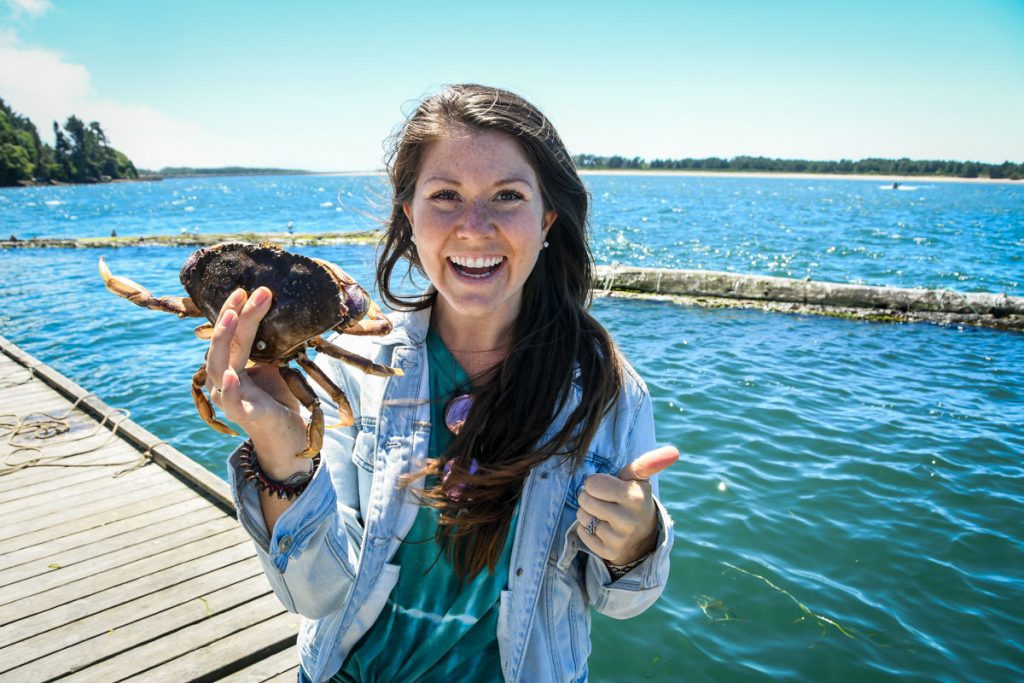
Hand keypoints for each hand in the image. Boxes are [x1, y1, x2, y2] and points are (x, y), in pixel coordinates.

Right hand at [205, 287, 307, 475]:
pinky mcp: (242, 414)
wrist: (288, 437)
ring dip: (225, 339)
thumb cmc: (279, 400)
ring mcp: (230, 397)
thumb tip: (281, 316)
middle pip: (224, 344)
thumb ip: (269, 347)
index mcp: (233, 366)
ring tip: (233, 316)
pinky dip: (229, 387)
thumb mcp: (276, 367)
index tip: (248, 290)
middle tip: (244, 292)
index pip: (233, 335)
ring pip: (219, 365)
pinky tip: (233, 374)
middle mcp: (225, 379)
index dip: (239, 312)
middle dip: (233, 316)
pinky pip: (230, 400)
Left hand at [575, 446, 677, 565]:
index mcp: (635, 497)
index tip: (604, 485)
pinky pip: (583, 533)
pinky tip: (601, 528)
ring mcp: (619, 539)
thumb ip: (647, 463)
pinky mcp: (609, 553)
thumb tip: (673, 451)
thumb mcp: (639, 480)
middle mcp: (628, 520)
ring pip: (582, 517)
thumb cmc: (634, 499)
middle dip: (588, 496)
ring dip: (587, 513)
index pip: (594, 484)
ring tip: (602, 513)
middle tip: (601, 499)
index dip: (594, 483)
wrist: (642, 536)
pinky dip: (587, 529)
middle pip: (585, 500)